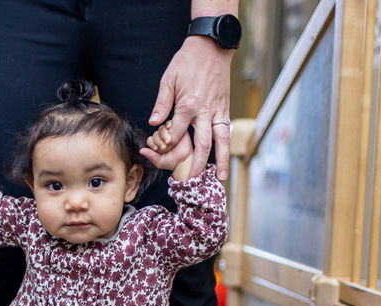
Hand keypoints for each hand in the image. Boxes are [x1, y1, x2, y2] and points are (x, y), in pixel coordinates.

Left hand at [142, 120, 194, 181]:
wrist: (184, 162)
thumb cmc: (172, 162)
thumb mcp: (159, 161)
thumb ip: (150, 155)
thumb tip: (141, 150)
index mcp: (157, 144)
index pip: (150, 139)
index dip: (152, 143)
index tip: (156, 149)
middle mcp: (163, 137)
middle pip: (156, 133)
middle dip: (158, 140)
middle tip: (164, 147)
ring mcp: (170, 132)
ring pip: (162, 128)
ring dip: (163, 135)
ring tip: (168, 142)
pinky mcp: (179, 128)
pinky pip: (171, 124)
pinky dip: (170, 128)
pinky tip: (172, 136)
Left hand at [149, 36, 233, 180]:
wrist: (211, 47)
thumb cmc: (187, 61)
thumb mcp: (168, 79)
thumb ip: (162, 103)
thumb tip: (153, 123)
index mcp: (188, 105)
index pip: (176, 134)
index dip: (168, 144)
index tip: (161, 151)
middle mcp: (205, 112)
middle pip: (202, 145)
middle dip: (197, 165)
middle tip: (193, 182)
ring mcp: (217, 111)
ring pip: (220, 141)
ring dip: (221, 161)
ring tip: (220, 178)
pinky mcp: (225, 108)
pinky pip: (226, 131)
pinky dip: (226, 146)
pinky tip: (225, 157)